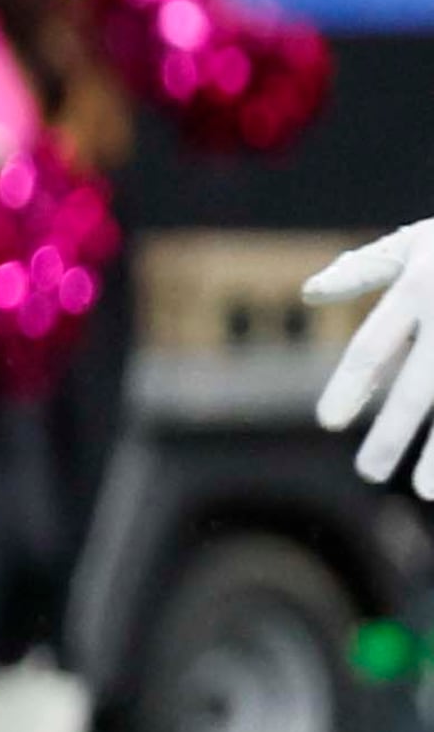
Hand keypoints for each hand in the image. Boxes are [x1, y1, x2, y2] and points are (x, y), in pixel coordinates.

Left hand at [311, 220, 433, 495]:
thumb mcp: (418, 240)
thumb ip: (366, 268)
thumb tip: (309, 293)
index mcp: (420, 284)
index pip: (373, 347)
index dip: (349, 387)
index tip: (328, 423)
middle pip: (420, 387)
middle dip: (392, 434)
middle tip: (369, 471)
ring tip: (425, 491)